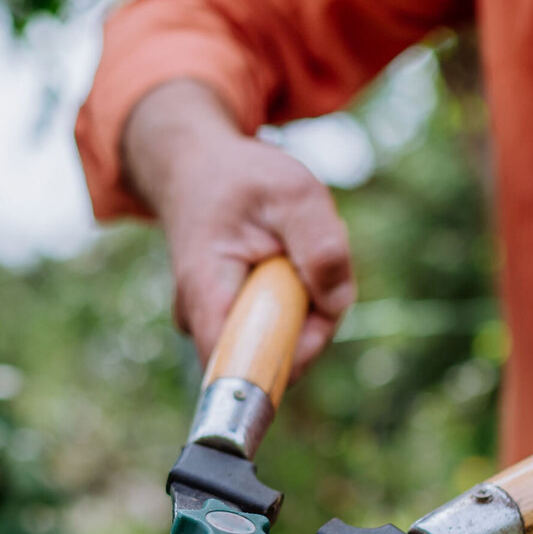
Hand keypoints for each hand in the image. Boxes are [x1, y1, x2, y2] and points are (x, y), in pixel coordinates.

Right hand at [121, 80, 354, 373]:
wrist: (196, 167)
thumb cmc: (239, 179)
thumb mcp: (293, 193)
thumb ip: (320, 246)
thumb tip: (336, 303)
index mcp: (207, 293)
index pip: (235, 367)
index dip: (280, 366)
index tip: (312, 326)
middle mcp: (202, 320)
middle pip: (273, 356)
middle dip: (310, 316)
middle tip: (310, 255)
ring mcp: (214, 324)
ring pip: (282, 341)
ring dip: (305, 301)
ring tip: (294, 245)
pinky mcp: (230, 322)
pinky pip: (278, 328)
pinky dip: (296, 298)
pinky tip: (286, 257)